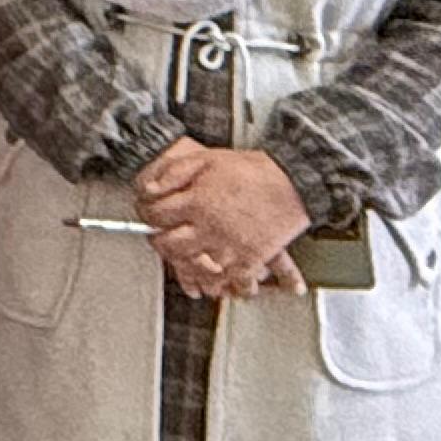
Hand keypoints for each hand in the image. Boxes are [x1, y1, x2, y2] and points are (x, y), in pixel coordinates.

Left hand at [134, 138, 310, 299]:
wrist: (293, 184)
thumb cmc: (252, 170)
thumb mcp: (207, 159)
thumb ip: (174, 172)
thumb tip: (150, 188)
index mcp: (198, 202)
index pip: (157, 215)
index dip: (146, 213)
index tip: (148, 213)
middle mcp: (210, 228)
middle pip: (171, 245)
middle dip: (159, 241)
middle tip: (159, 236)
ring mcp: (230, 247)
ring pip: (195, 266)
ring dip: (184, 263)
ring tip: (181, 255)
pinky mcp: (250, 260)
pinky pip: (228, 280)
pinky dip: (218, 281)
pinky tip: (211, 274)